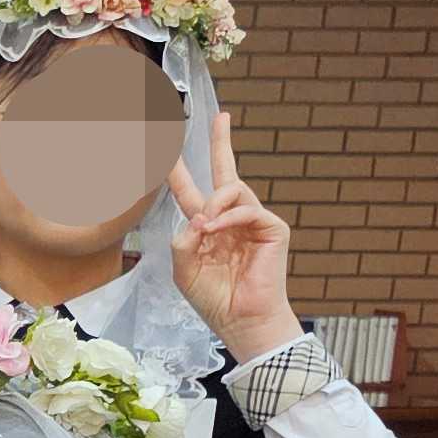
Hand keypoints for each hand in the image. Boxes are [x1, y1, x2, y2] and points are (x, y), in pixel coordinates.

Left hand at [166, 111, 297, 355]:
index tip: (165, 148)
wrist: (241, 320)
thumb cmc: (214, 299)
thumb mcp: (184, 269)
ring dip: (214, 203)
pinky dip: (228, 218)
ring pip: (233, 189)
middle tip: (220, 116)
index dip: (179, 171)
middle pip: (225, 172)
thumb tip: (198, 216)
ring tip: (206, 225)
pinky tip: (215, 230)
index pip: (192, 192)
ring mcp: (253, 222)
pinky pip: (247, 209)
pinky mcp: (272, 228)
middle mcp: (230, 219)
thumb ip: (183, 239)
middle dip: (221, 143)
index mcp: (207, 228)